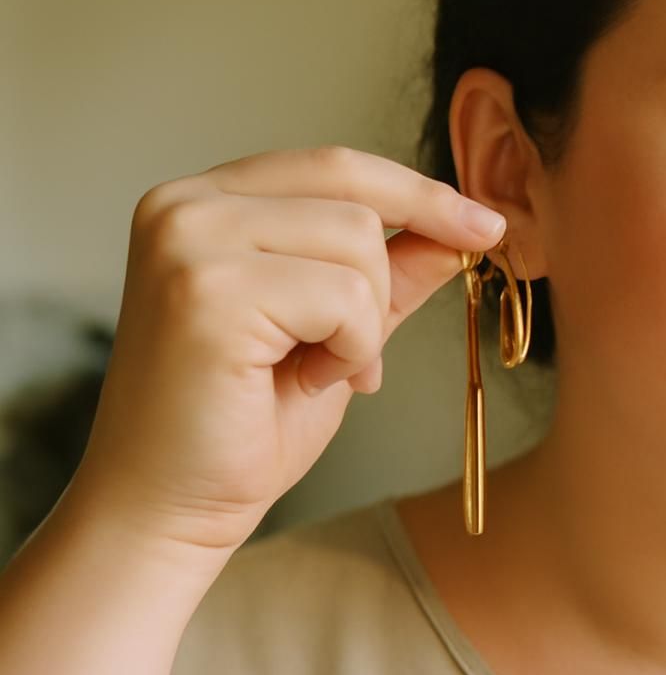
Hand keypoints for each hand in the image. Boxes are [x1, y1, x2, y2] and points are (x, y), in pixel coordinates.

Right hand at [65, 146, 506, 554]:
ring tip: (315, 370)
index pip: (335, 167)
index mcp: (205, 201)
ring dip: (364, 323)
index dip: (418, 193)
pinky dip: (350, 349)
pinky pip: (343, 295)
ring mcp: (188, 241)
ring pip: (357, 242)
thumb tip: (463, 228)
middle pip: (355, 197)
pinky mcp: (205, 290)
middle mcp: (185, 206)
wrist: (172, 507)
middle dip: (387, 280)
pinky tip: (304, 381)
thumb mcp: (338, 330)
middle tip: (360, 356)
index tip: (485, 225)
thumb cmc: (244, 424)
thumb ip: (392, 272)